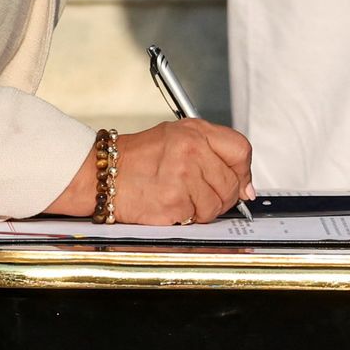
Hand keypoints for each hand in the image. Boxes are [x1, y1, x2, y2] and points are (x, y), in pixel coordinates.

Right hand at [49, 118, 251, 223]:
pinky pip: (198, 218)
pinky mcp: (174, 202)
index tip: (239, 181)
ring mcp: (183, 177)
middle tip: (201, 193)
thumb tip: (246, 187)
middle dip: (222, 194)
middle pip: (232, 183)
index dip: (243, 170)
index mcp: (195, 132)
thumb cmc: (138, 158)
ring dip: (204, 208)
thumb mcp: (178, 138)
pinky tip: (170, 205)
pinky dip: (187, 217)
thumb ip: (215, 154)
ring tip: (182, 197)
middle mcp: (192, 151)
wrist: (102, 174)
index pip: (241, 150)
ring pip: (217, 204)